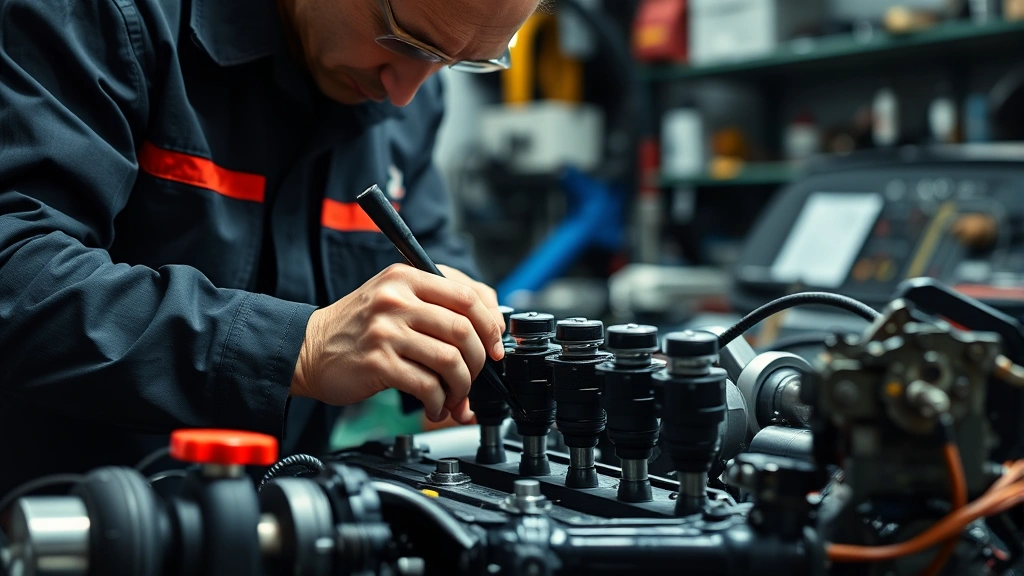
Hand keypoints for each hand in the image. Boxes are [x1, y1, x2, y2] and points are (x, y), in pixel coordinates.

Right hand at [290, 264, 503, 422]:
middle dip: (479, 360)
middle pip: (464, 328)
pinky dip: (439, 402)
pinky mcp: (378, 363)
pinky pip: (427, 385)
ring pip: (450, 359)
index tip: (494, 344)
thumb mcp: (393, 297)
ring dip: (461, 386)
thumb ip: (436, 304)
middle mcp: (396, 299)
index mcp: (406, 277)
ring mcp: (386, 331)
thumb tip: (489, 331)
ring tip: (454, 396)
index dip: (490, 322)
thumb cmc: (358, 327)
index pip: (467, 293)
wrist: (308, 348)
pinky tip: (434, 406)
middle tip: (475, 376)